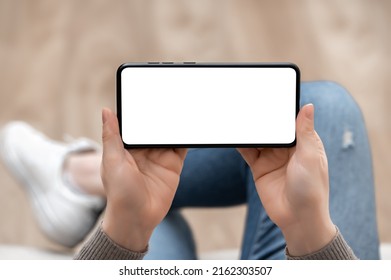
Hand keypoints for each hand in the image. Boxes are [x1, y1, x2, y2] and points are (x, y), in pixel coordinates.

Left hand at [100, 108, 186, 251]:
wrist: (137, 218)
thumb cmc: (119, 192)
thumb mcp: (112, 161)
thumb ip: (112, 135)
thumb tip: (106, 110)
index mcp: (127, 146)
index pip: (136, 123)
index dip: (141, 110)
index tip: (148, 94)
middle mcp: (144, 150)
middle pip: (154, 127)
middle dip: (161, 114)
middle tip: (169, 95)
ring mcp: (160, 157)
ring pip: (169, 134)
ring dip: (175, 123)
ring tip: (183, 104)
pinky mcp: (173, 165)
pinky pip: (181, 147)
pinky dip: (186, 136)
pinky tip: (190, 125)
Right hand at [238, 104, 335, 255]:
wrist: (297, 219)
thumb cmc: (311, 189)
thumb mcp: (310, 157)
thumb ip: (305, 132)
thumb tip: (309, 106)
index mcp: (304, 143)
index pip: (290, 120)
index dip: (281, 109)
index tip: (271, 95)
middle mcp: (287, 149)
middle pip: (272, 128)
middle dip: (262, 118)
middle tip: (250, 103)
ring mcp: (272, 158)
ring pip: (259, 138)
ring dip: (250, 129)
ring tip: (239, 116)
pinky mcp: (259, 168)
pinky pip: (248, 152)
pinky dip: (241, 143)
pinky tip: (235, 134)